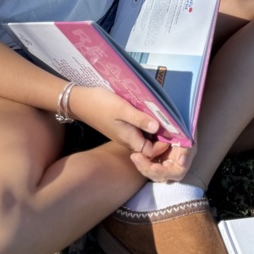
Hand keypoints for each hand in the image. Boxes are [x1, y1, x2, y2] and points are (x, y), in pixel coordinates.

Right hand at [69, 86, 192, 181]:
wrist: (79, 101)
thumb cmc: (101, 104)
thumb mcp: (122, 109)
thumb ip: (139, 119)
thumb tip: (158, 127)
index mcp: (129, 138)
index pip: (151, 151)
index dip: (163, 144)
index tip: (174, 131)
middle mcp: (128, 139)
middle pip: (149, 144)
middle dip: (161, 136)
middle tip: (173, 123)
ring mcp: (123, 133)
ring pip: (144, 135)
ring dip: (153, 128)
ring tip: (164, 115)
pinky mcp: (120, 125)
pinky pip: (137, 128)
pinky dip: (145, 122)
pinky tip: (149, 111)